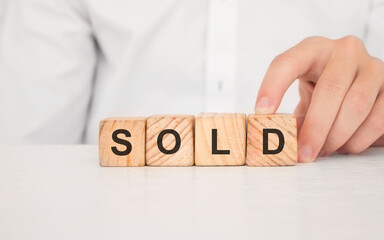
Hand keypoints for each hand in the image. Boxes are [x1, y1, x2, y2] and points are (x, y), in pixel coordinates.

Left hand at [255, 36, 383, 161]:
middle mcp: (346, 52)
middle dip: (315, 128)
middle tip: (303, 153)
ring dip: (336, 136)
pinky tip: (344, 147)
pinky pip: (377, 119)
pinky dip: (358, 140)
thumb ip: (294, 115)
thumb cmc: (325, 91)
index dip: (272, 87)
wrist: (360, 85)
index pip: (288, 62)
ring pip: (356, 105)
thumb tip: (278, 142)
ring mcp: (373, 68)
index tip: (262, 112)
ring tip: (322, 151)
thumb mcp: (306, 96)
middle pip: (330, 89)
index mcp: (314, 49)